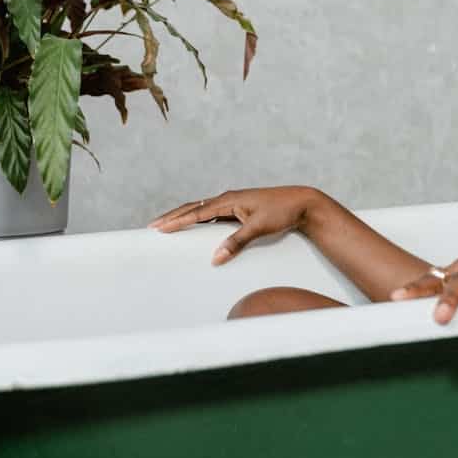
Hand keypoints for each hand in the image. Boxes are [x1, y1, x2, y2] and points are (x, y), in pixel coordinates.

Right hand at [148, 186, 316, 265]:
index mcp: (229, 200)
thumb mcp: (259, 228)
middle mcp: (229, 199)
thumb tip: (216, 257)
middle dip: (174, 217)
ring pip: (203, 211)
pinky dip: (201, 221)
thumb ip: (236, 242)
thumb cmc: (283, 211)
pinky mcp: (241, 210)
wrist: (303, 203)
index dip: (176, 220)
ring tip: (168, 227)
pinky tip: (196, 229)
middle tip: (154, 226)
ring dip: (186, 218)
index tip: (158, 227)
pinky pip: (214, 216)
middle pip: (195, 208)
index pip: (196, 211)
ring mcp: (234, 204)